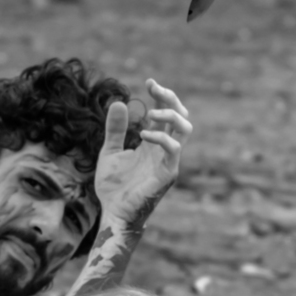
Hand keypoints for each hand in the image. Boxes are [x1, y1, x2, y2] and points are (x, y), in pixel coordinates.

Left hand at [92, 79, 191, 230]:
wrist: (113, 213)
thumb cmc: (113, 187)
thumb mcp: (110, 151)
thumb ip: (115, 129)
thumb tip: (118, 102)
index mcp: (152, 143)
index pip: (165, 114)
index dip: (161, 95)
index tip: (149, 82)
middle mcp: (164, 149)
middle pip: (181, 116)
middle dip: (171, 98)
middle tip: (154, 88)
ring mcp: (168, 160)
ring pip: (185, 129)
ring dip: (171, 114)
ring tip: (151, 112)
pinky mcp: (167, 173)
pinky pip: (173, 149)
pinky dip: (161, 137)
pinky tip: (143, 134)